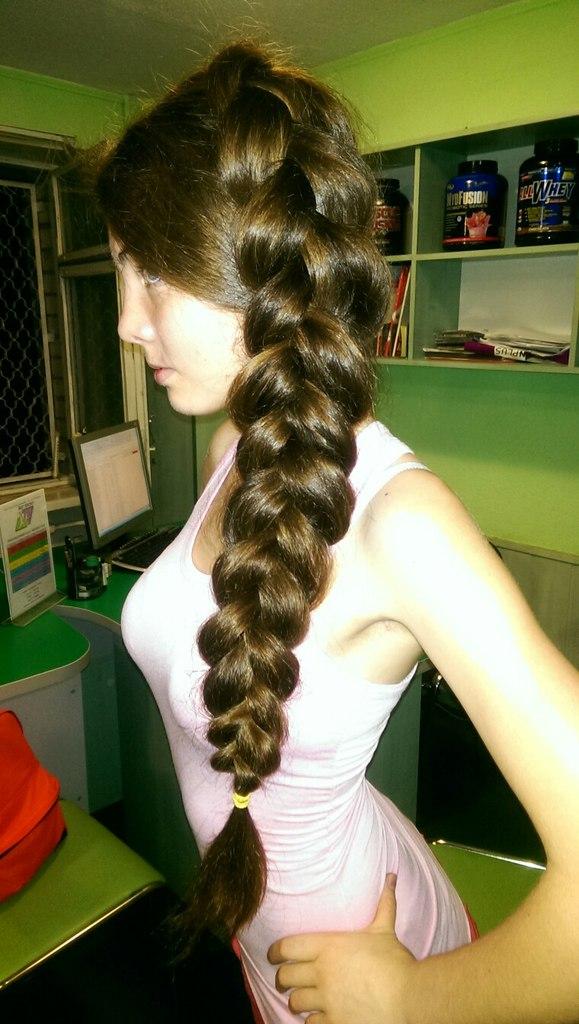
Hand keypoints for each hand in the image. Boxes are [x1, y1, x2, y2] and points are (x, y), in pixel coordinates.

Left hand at [268, 874, 416, 1022]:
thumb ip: (384, 902)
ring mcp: (326, 999)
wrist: (409, 997)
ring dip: (296, 1001)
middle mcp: (322, 972)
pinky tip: (317, 1017)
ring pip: (295, 1001)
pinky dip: (311, 1021)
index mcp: (329, 946)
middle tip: (285, 980)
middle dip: (283, 978)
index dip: (275, 952)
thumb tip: (391, 876)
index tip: (273, 956)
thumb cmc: (395, 961)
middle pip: (286, 976)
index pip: (287, 947)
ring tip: (300, 1001)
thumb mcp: (385, 929)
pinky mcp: (334, 1022)